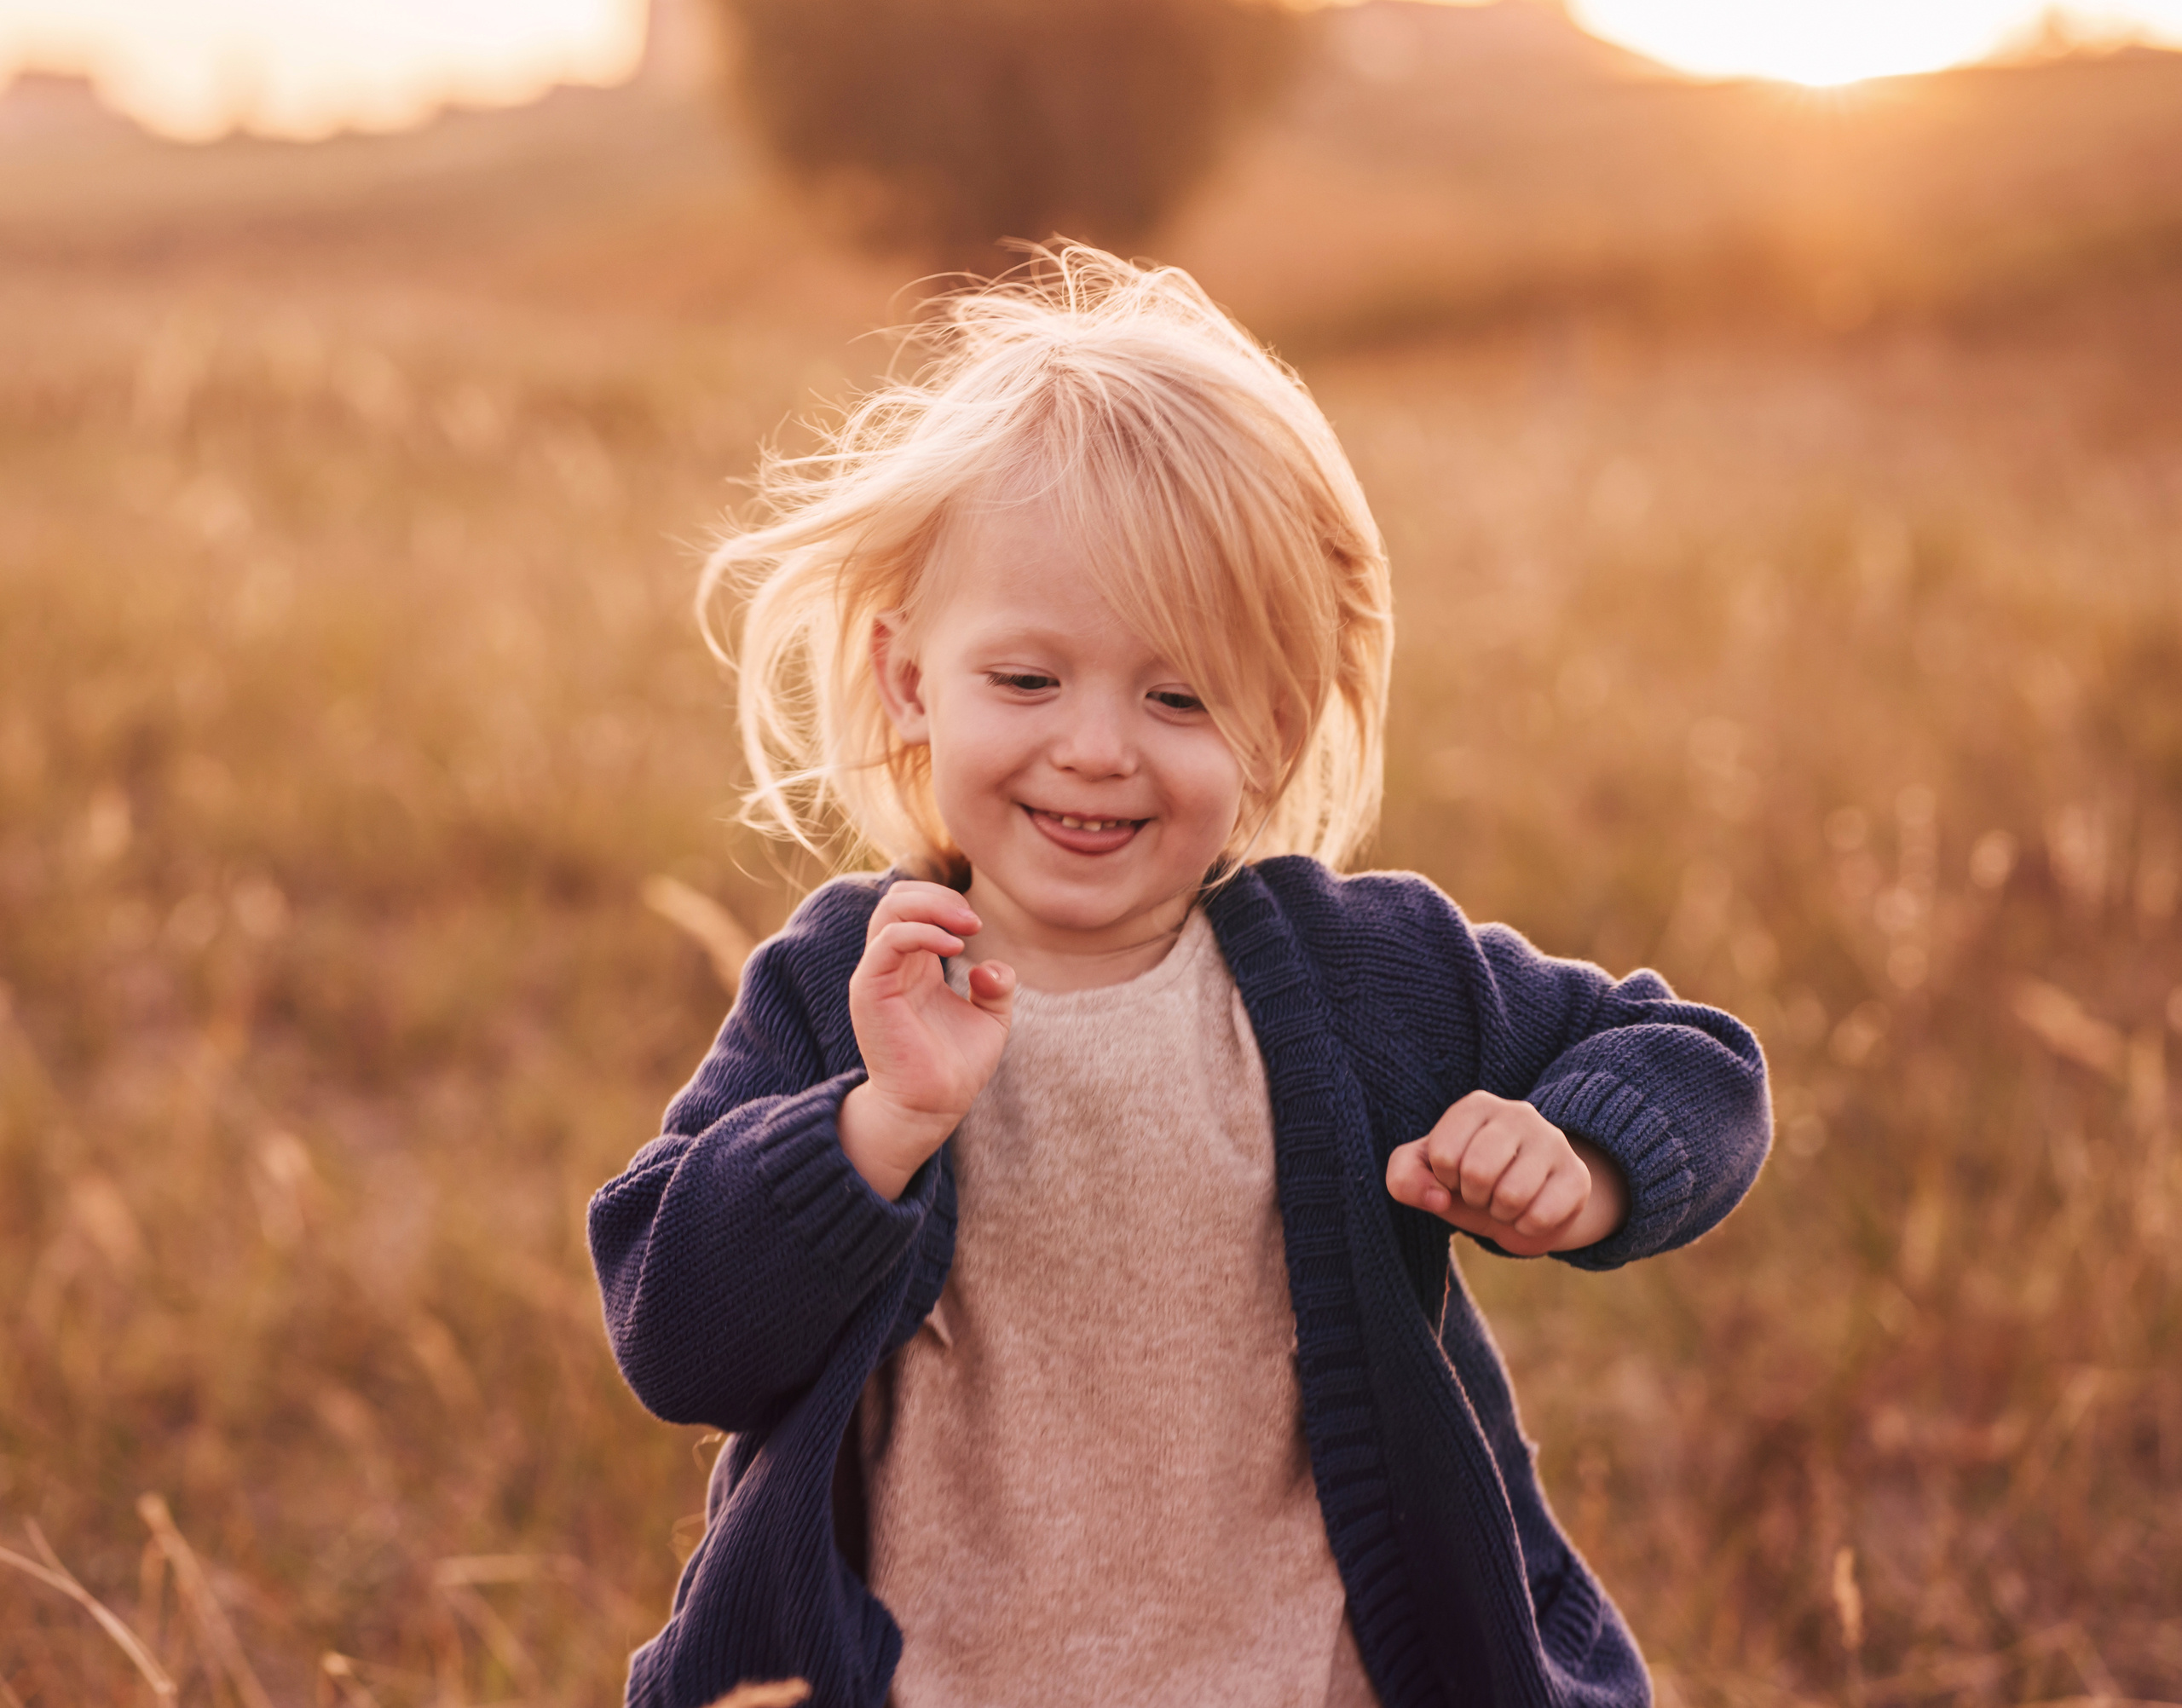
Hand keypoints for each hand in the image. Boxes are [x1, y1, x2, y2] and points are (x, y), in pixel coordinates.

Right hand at [838, 881, 1014, 1200]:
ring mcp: (876, 975)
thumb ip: (997, 985)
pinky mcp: (869, 990)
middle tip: (973, 921)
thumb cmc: (956, 1066)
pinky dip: (922, 933)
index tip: (977, 925)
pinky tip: (954, 948)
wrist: (932, 1107)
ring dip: (932, 907)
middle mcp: (891, 965)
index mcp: (914, 965)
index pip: (915, 907)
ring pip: (889, 911)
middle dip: (938, 896)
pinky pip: (888, 942)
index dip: (945, 901)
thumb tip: (987, 964)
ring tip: (967, 927)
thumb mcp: (991, 1018)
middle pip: (898, 899)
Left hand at [1384, 1090, 1627, 1256]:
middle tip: (1482, 1193)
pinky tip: (1528, 1213)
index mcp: (1476, 1106)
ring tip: (1504, 1202)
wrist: (1519, 1205)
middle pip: (1478, 1172)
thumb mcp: (1424, 1176)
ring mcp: (1553, 1142)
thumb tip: (1438, 1198)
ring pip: (1512, 1195)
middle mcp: (1518, 1113)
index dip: (1444, 1179)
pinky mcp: (1577, 1177)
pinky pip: (1541, 1217)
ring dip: (1500, 1213)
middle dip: (1473, 1196)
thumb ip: (1404, 1179)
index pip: (1443, 1154)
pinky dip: (1526, 1228)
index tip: (1456, 1176)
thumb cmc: (1464, 1182)